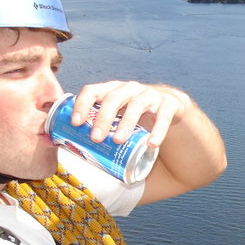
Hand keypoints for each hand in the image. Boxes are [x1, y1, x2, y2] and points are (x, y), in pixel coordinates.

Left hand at [70, 80, 191, 146]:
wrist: (170, 107)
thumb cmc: (136, 115)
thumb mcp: (118, 116)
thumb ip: (101, 128)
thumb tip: (74, 155)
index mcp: (112, 90)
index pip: (92, 90)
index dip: (82, 104)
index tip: (75, 123)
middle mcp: (130, 89)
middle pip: (113, 99)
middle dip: (102, 118)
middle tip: (95, 138)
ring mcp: (150, 95)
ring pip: (136, 105)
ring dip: (125, 123)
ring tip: (118, 141)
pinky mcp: (168, 104)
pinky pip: (163, 116)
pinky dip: (158, 130)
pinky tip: (152, 144)